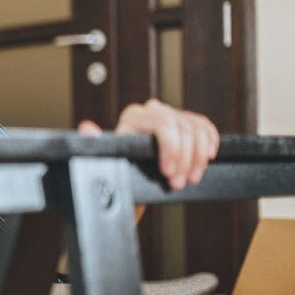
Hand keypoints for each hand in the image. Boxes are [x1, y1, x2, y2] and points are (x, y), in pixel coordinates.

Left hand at [78, 98, 219, 189]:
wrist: (124, 180)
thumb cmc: (116, 172)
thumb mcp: (107, 163)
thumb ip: (95, 145)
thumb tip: (86, 128)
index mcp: (131, 118)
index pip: (164, 126)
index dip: (172, 151)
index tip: (169, 174)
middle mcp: (150, 111)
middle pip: (183, 129)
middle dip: (185, 160)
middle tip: (178, 183)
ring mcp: (167, 114)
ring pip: (196, 129)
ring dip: (198, 157)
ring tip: (190, 178)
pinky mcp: (181, 121)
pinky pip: (202, 126)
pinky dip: (209, 141)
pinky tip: (207, 157)